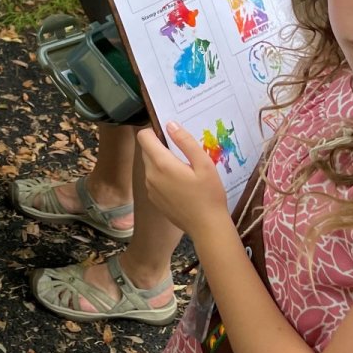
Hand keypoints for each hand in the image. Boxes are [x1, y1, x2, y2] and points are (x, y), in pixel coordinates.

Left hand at [137, 122, 233, 240]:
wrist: (207, 227)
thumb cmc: (209, 194)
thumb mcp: (204, 164)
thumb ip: (186, 142)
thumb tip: (170, 124)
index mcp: (161, 163)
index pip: (143, 136)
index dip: (154, 131)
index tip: (169, 135)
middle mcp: (150, 175)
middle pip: (146, 150)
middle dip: (159, 146)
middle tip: (181, 152)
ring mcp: (150, 188)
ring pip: (149, 165)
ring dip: (160, 161)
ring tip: (183, 168)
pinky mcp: (153, 199)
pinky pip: (152, 179)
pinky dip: (161, 176)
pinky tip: (180, 184)